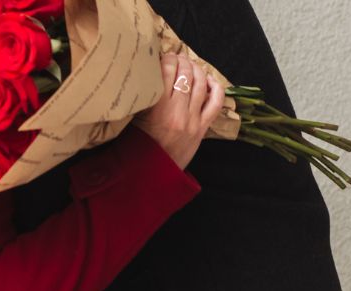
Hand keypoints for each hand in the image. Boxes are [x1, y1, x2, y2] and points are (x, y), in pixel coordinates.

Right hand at [133, 52, 224, 169]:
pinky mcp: (202, 129)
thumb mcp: (134, 120)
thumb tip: (148, 74)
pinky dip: (215, 88)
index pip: (167, 71)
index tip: (163, 56)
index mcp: (157, 109)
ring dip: (197, 69)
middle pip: (185, 74)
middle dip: (182, 60)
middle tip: (177, 58)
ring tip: (191, 65)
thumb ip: (143, 98)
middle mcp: (177, 112)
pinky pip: (216, 104)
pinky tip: (210, 80)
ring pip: (200, 84)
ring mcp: (192, 120)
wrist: (151, 175)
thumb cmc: (138, 147)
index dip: (167, 58)